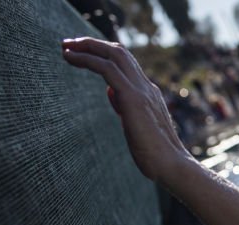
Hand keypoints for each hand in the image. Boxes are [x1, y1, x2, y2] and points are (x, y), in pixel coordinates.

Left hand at [62, 37, 192, 182]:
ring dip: (87, 46)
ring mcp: (141, 90)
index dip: (104, 55)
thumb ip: (126, 107)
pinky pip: (106, 68)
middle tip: (69, 44)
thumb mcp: (137, 126)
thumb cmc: (156, 155)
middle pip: (120, 52)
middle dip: (93, 44)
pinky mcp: (133, 97)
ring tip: (66, 47)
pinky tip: (70, 57)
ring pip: (114, 54)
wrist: (173, 166)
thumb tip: (111, 91)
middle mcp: (146, 87)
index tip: (83, 55)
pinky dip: (86, 58)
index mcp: (149, 94)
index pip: (126, 64)